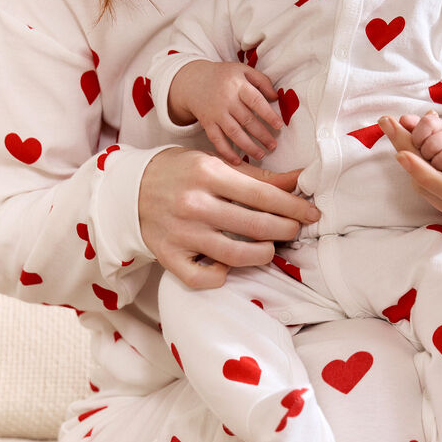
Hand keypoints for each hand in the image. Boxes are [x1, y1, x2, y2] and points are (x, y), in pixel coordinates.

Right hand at [139, 147, 319, 287]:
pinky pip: (202, 277)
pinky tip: (230, 265)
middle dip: (285, 230)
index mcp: (208, 174)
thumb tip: (298, 180)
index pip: (263, 195)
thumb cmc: (180, 172)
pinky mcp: (168, 256)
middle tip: (295, 229)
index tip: (312, 213)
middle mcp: (195, 204)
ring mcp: (181, 233)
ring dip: (263, 254)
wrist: (129, 189)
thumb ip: (257, 176)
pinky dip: (222, 275)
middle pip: (255, 225)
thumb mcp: (216, 164)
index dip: (293, 206)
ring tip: (271, 248)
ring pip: (235, 255)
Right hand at [169, 60, 282, 162]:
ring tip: (261, 155)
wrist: (193, 81)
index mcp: (237, 85)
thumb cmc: (225, 76)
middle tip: (273, 146)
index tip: (279, 126)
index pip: (256, 101)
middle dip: (262, 135)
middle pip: (246, 120)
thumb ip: (262, 81)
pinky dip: (226, 152)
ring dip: (248, 146)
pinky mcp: (207, 123)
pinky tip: (237, 161)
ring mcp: (215, 113)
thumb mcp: (243, 70)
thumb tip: (276, 98)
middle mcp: (226, 100)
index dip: (268, 114)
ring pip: (233, 132)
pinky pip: (216, 139)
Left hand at [379, 112, 441, 234]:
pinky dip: (422, 174)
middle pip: (439, 194)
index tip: (404, 153)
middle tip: (389, 127)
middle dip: (410, 161)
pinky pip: (438, 200)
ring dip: (411, 166)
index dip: (428, 174)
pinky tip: (410, 148)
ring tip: (395, 130)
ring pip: (433, 198)